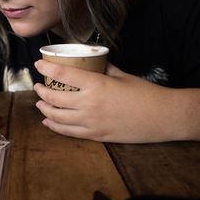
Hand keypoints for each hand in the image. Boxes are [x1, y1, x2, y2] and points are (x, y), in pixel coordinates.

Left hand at [34, 60, 177, 142]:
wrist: (162, 118)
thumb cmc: (145, 93)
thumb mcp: (122, 75)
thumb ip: (103, 69)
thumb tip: (91, 63)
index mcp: (97, 85)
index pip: (63, 74)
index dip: (47, 67)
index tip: (38, 63)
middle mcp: (89, 104)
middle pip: (54, 97)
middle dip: (41, 90)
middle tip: (37, 85)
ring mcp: (91, 122)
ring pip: (57, 117)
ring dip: (44, 109)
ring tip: (39, 103)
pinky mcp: (95, 135)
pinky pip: (68, 132)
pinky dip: (54, 127)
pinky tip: (48, 122)